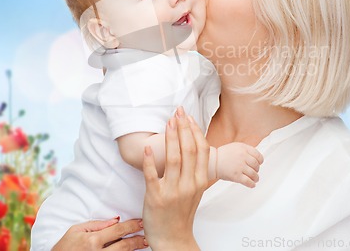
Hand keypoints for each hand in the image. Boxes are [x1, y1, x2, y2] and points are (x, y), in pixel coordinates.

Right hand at [52, 218, 146, 249]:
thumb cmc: (64, 246)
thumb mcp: (76, 230)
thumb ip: (97, 225)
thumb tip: (115, 220)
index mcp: (92, 240)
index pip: (117, 231)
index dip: (131, 226)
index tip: (141, 222)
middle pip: (123, 246)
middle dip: (137, 240)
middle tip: (147, 235)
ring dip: (134, 249)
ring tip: (144, 244)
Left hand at [142, 107, 206, 250]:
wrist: (173, 238)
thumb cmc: (183, 211)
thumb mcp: (196, 189)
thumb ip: (197, 169)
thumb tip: (196, 143)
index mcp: (200, 181)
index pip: (202, 150)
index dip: (195, 131)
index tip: (189, 117)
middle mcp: (189, 185)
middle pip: (189, 150)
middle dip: (184, 128)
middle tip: (178, 112)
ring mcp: (173, 191)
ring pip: (174, 159)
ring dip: (171, 137)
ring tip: (168, 122)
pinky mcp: (156, 197)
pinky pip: (152, 175)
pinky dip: (150, 161)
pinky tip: (148, 148)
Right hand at [216, 142, 263, 187]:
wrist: (213, 161)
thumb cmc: (223, 154)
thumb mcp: (236, 146)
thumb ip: (246, 150)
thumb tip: (256, 157)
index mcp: (243, 148)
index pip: (258, 156)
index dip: (260, 161)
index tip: (259, 163)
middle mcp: (243, 157)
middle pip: (256, 165)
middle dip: (257, 170)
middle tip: (255, 171)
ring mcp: (240, 166)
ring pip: (254, 174)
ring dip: (256, 178)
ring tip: (255, 179)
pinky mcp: (236, 176)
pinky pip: (248, 182)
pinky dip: (252, 184)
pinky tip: (252, 184)